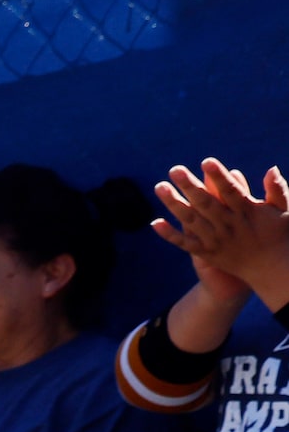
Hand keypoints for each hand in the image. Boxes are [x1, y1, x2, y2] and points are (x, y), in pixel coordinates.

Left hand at [153, 159, 288, 300]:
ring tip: (160, 187)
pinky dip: (170, 234)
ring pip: (191, 220)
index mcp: (247, 212)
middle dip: (189, 185)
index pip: (231, 191)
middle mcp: (229, 225)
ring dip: (174, 204)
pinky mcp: (207, 253)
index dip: (219, 176)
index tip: (206, 161)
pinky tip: (155, 222)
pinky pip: (186, 243)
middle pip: (205, 203)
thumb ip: (276, 190)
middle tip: (174, 169)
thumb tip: (272, 168)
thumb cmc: (278, 234)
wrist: (271, 269)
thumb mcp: (283, 211)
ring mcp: (216, 240)